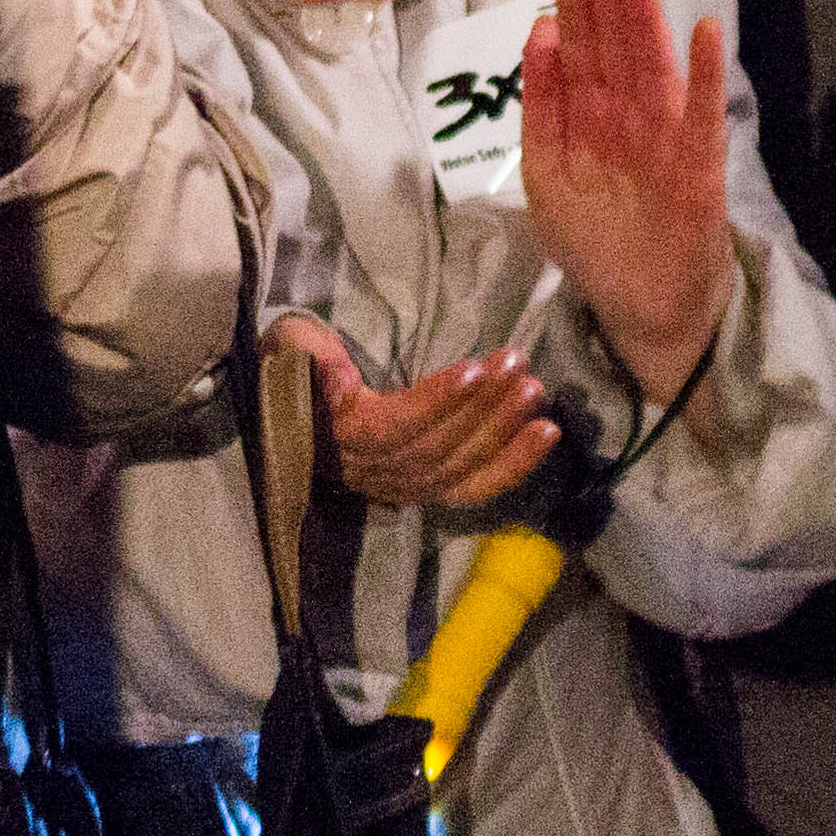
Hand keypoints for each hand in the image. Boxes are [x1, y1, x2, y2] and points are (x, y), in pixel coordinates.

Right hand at [270, 309, 553, 508]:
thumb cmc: (297, 368)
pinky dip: (512, 464)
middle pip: (436, 448)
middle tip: (519, 367)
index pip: (396, 427)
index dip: (438, 402)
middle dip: (482, 409)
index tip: (475, 368)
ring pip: (458, 467)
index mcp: (341, 438)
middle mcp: (373, 471)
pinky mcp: (427, 487)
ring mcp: (402, 484)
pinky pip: (472, 485)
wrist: (290, 412)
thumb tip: (332, 373)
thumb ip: (307, 356)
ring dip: (502, 431)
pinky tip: (545, 435)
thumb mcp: (291, 349)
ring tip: (535, 392)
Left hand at [519, 0, 731, 404]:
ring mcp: (666, 136)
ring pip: (654, 66)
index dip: (574, 6)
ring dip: (647, 19)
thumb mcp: (546, 174)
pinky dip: (706, 73)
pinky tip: (705, 30)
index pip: (580, 50)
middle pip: (617, 47)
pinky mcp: (698, 164)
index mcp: (589, 117)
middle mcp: (629, 116)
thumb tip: (538, 36)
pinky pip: (702, 113)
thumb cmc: (593, 241)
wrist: (643, 306)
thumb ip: (540, 109)